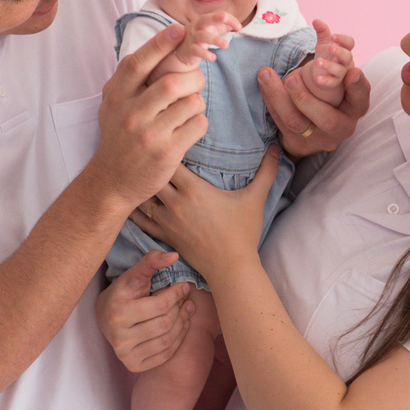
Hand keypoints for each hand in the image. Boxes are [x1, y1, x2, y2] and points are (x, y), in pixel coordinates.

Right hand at [90, 24, 207, 207]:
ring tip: (188, 111)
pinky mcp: (167, 153)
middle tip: (195, 83)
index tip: (178, 30)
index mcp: (117, 97)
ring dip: (196, 103)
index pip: (138, 63)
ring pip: (191, 103)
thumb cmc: (117, 139)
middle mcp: (131, 114)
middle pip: (173, 82)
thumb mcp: (112, 106)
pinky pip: (198, 125)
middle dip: (193, 79)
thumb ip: (127, 80)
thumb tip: (154, 47)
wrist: (111, 182)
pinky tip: (187, 129)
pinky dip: (199, 123)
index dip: (160, 43)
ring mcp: (149, 134)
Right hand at [97, 251, 195, 371]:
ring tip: (187, 311)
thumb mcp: (134, 275)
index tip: (184, 286)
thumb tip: (174, 255)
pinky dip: (178, 340)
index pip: (160, 305)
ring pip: (167, 340)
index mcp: (118, 312)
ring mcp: (125, 354)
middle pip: (165, 323)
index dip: (177, 294)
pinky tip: (181, 326)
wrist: (105, 318)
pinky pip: (164, 355)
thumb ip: (152, 261)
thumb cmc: (124, 293)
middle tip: (187, 299)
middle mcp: (119, 337)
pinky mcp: (133, 366)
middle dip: (180, 309)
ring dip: (183, 324)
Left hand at [132, 149, 279, 282]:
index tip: (170, 142)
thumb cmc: (243, 232)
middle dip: (151, 165)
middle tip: (151, 156)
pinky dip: (136, 210)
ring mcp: (167, 220)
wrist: (230, 267)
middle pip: (152, 175)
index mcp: (194, 189)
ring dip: (142, 186)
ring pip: (143, 197)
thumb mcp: (255, 198)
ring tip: (140, 175)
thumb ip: (266, 171)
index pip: (170, 160)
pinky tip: (132, 201)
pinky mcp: (164, 235)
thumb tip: (276, 147)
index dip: (167, 149)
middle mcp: (175, 202)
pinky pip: (142, 220)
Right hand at [173, 12, 242, 67]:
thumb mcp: (212, 29)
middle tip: (225, 17)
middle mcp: (197, 27)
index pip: (217, 15)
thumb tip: (238, 25)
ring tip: (226, 45)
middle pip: (205, 19)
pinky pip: (196, 50)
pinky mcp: (190, 49)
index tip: (239, 27)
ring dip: (214, 39)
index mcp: (204, 20)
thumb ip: (224, 26)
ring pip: (202, 36)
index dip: (228, 19)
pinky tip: (213, 57)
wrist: (183, 50)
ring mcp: (192, 38)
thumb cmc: (201, 38)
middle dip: (215, 17)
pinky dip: (205, 54)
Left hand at [260, 56, 370, 158]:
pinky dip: (270, 100)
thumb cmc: (328, 92)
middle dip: (306, 98)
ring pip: (296, 122)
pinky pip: (279, 122)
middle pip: (327, 119)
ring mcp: (318, 138)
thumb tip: (318, 23)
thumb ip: (331, 53)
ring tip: (267, 75)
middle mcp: (341, 127)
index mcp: (354, 109)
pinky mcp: (297, 142)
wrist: (314, 127)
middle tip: (292, 78)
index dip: (358, 87)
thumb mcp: (335, 75)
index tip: (352, 71)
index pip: (361, 100)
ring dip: (279, 97)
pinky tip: (264, 83)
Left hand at [308, 19, 353, 88]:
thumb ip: (322, 31)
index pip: (349, 43)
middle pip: (347, 56)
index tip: (333, 36)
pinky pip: (332, 82)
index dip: (343, 39)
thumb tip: (316, 20)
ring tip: (317, 62)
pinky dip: (325, 80)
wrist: (322, 73)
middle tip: (331, 48)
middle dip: (340, 52)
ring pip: (339, 70)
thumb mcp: (324, 43)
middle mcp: (345, 61)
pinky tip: (317, 78)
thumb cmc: (326, 55)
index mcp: (344, 49)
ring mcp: (340, 73)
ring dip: (329, 65)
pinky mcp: (333, 82)